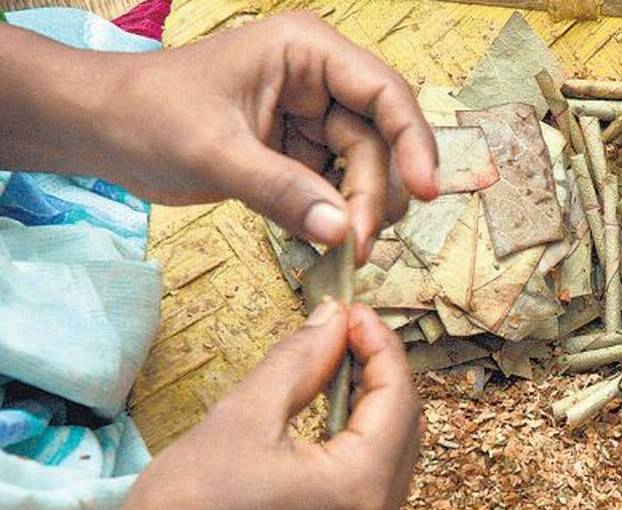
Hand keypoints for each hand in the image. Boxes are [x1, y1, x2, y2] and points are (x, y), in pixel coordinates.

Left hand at [0, 13, 438, 262]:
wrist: (102, 131)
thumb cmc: (147, 115)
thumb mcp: (215, 152)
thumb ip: (281, 191)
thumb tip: (344, 233)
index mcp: (306, 53)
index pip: (384, 93)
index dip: (415, 141)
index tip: (426, 191)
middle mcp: (318, 82)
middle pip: (379, 141)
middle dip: (375, 193)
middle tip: (360, 246)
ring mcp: (310, 120)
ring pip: (363, 169)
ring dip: (360, 210)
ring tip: (346, 250)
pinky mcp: (296, 154)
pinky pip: (334, 188)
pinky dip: (335, 217)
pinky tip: (327, 242)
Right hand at [60, 301, 421, 509]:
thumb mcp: (242, 416)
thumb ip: (301, 360)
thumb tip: (335, 318)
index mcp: (356, 493)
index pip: (398, 400)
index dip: (380, 347)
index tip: (354, 312)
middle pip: (405, 430)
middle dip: (380, 374)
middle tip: (346, 332)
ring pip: (395, 458)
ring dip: (374, 408)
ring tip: (338, 367)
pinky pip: (375, 488)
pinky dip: (362, 445)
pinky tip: (333, 416)